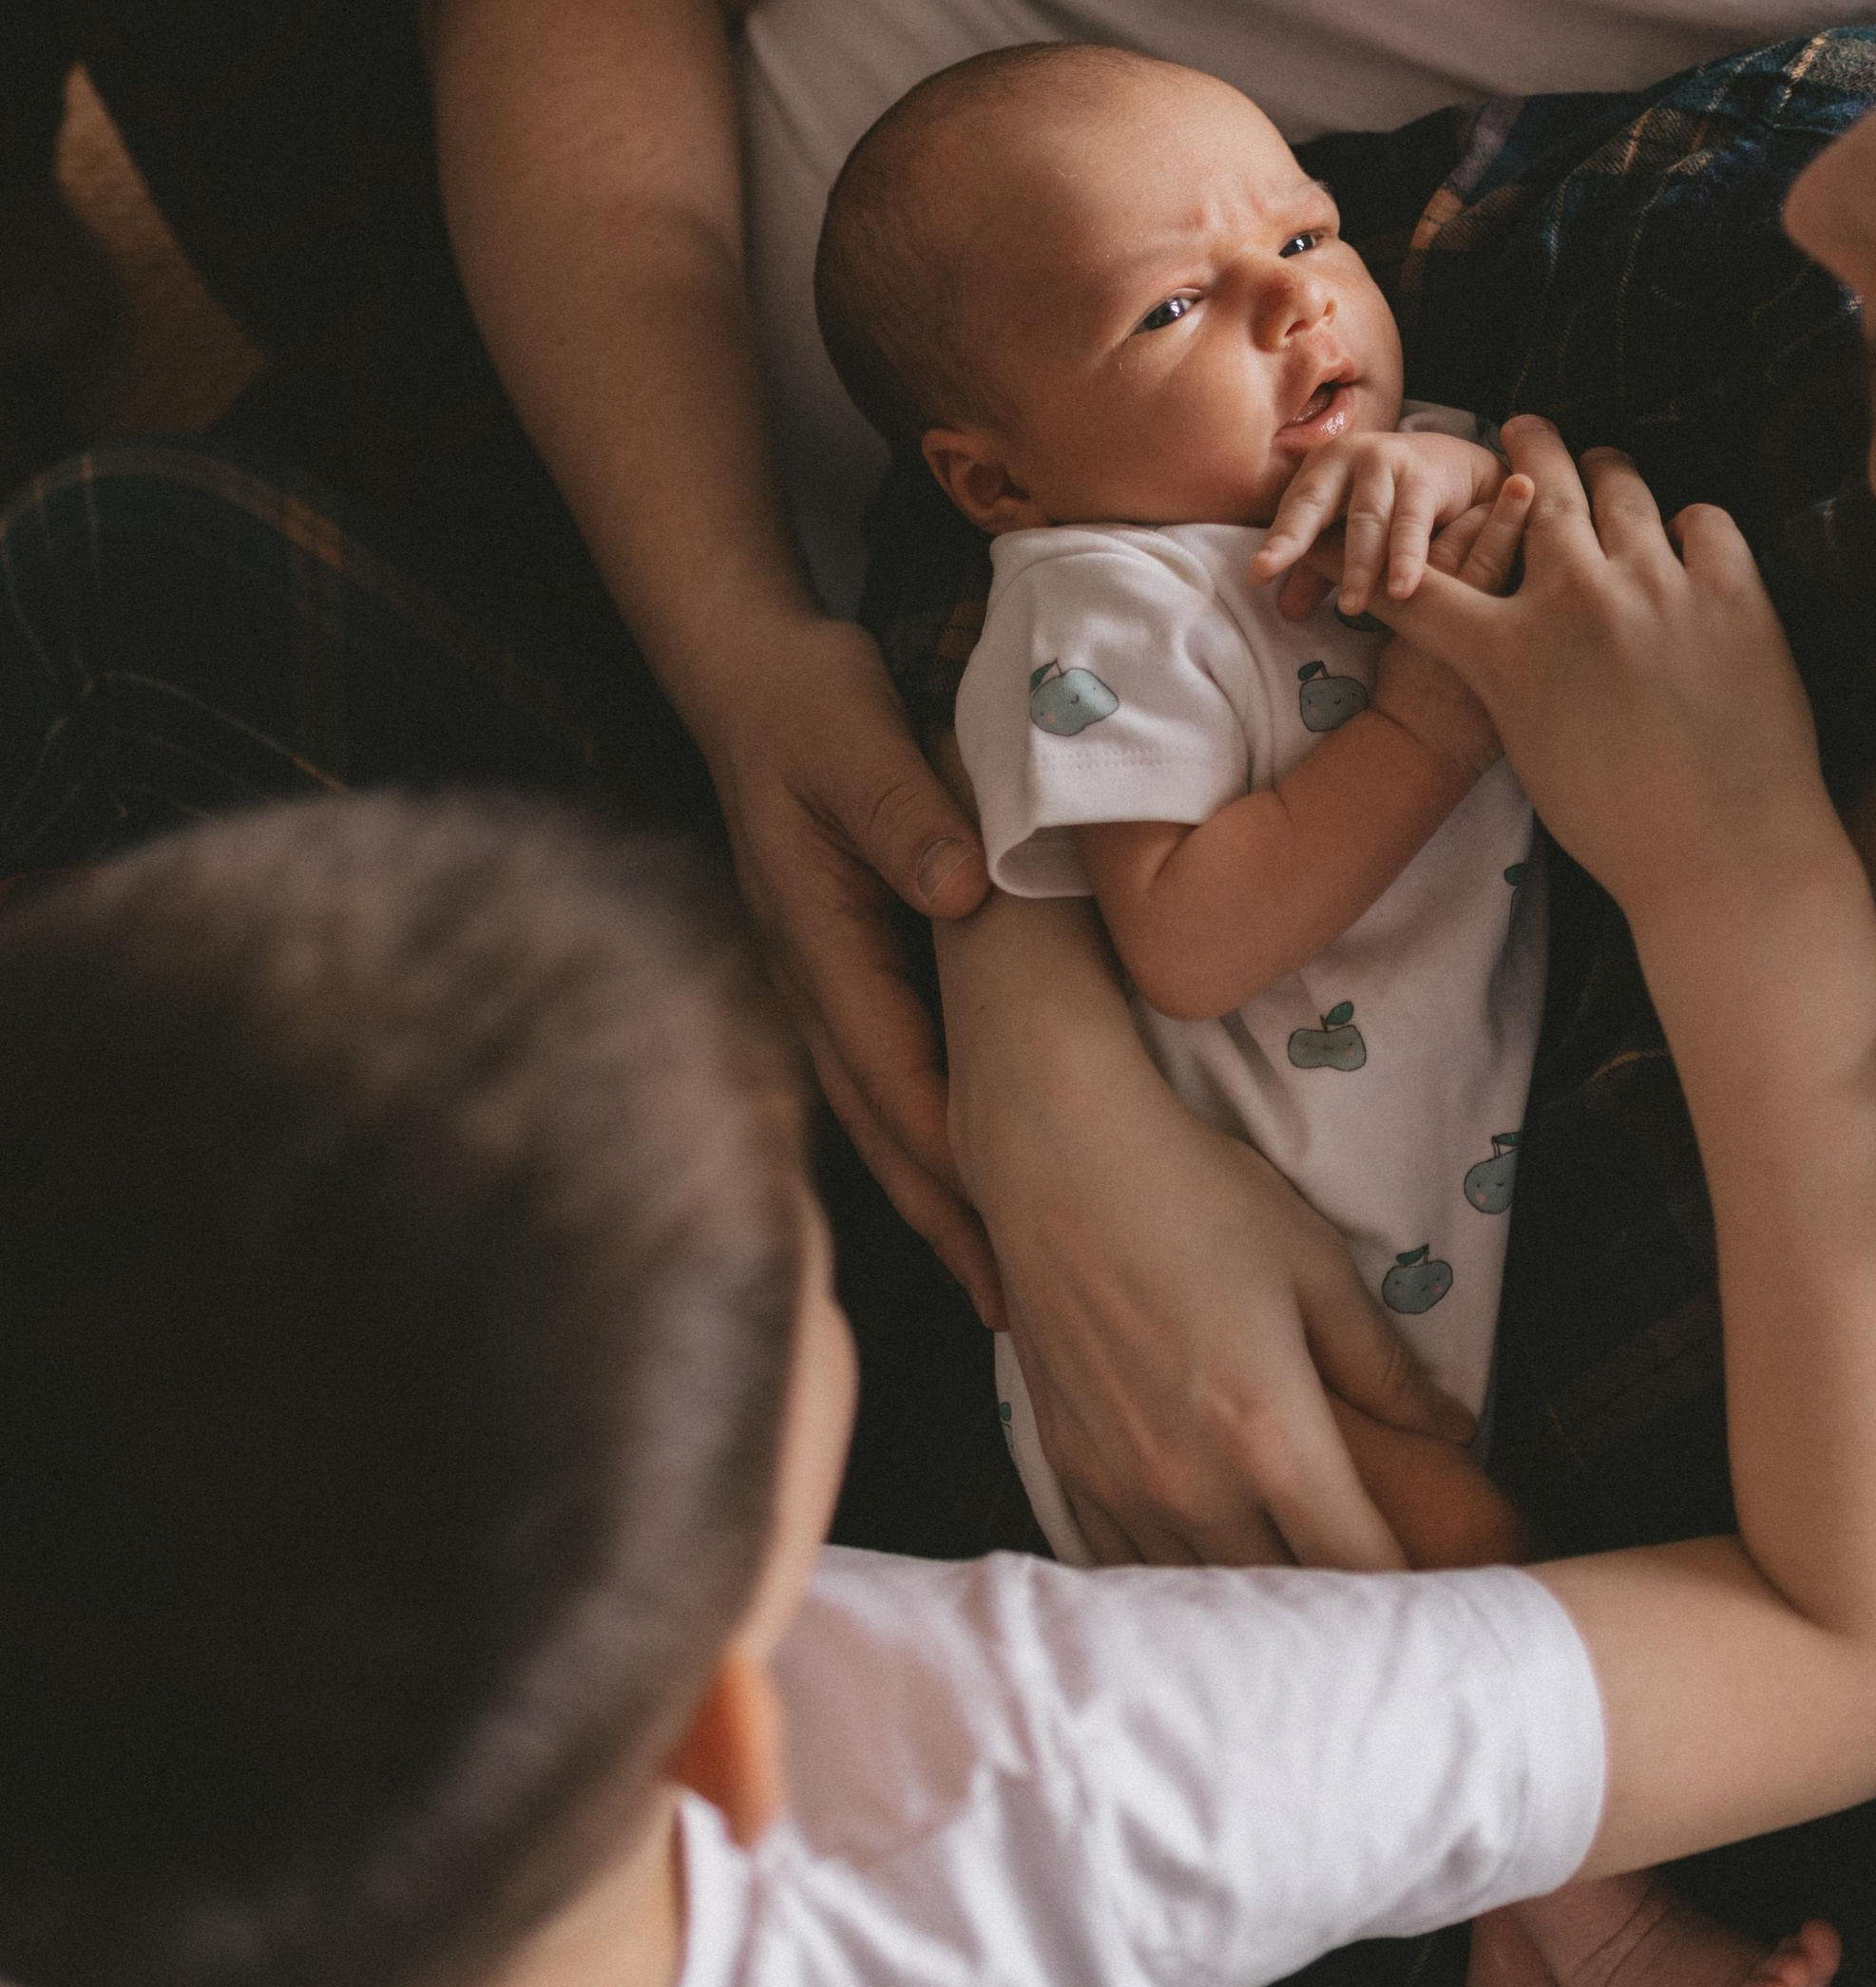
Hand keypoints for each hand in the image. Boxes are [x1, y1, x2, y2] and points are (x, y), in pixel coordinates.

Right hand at [694, 612, 999, 1316]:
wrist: (749, 677)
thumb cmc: (807, 704)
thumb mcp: (857, 737)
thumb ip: (905, 810)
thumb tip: (961, 889)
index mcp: (822, 946)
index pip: (895, 1078)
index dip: (954, 1162)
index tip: (1010, 1235)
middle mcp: (813, 983)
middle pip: (883, 1127)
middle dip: (946, 1218)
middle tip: (1016, 1309)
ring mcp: (822, 983)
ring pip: (880, 1112)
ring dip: (938, 1192)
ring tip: (1000, 1277)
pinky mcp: (842, 968)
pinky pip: (888, 1072)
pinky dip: (929, 1133)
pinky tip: (974, 1169)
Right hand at [944, 900, 1475, 1565]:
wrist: (1059, 1156)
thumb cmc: (1196, 1195)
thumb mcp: (1315, 1266)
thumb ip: (1384, 1365)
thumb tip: (1453, 1429)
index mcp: (1269, 1435)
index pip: (1357, 1566)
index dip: (1408, 1593)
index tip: (1439, 1596)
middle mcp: (1191, 1481)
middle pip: (1281, 1601)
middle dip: (1337, 1612)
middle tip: (1378, 1607)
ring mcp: (1120, 1482)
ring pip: (1200, 1596)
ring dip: (1253, 1600)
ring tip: (1297, 1593)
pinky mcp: (1068, 1467)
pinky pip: (1127, 1564)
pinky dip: (1177, 1576)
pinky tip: (1208, 1559)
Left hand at [1254, 423, 1507, 617]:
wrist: (1453, 463)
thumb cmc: (1388, 500)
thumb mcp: (1347, 529)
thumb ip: (1320, 567)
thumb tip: (1286, 612)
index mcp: (1322, 468)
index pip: (1295, 511)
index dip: (1278, 543)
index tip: (1257, 575)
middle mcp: (1351, 456)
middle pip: (1320, 507)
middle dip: (1299, 546)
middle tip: (1282, 590)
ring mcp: (1389, 462)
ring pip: (1369, 521)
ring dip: (1361, 566)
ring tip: (1352, 608)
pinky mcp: (1426, 477)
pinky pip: (1412, 523)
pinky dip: (1407, 558)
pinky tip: (1402, 589)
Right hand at [1375, 420, 1834, 947]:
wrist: (1730, 859)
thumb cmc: (1621, 825)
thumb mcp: (1528, 748)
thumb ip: (1510, 671)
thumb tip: (1512, 620)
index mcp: (1508, 654)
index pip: (1423, 580)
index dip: (1396, 547)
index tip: (1397, 516)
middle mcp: (1574, 602)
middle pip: (1533, 486)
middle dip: (1524, 447)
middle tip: (1523, 428)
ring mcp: (1656, 587)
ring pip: (1619, 485)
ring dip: (1605, 472)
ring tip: (1605, 467)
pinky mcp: (1732, 589)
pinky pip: (1702, 518)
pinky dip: (1687, 528)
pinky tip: (1685, 544)